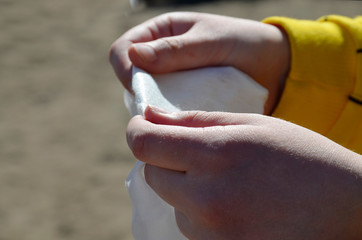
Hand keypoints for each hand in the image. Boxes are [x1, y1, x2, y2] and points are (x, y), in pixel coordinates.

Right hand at [109, 12, 289, 113]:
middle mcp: (160, 59)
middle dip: (142, 95)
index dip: (126, 70)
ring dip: (157, 111)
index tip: (142, 89)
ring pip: (147, 101)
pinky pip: (167, 115)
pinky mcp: (183, 103)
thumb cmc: (243, 44)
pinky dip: (172, 122)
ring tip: (181, 115)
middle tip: (165, 106)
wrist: (273, 68)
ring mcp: (171, 83)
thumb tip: (135, 56)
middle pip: (131, 80)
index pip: (123, 51)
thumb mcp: (211, 41)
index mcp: (160, 34)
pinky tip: (188, 124)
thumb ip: (176, 49)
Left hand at [127, 106, 361, 239]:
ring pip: (174, 203)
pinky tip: (237, 205)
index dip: (138, 132)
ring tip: (231, 183)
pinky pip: (193, 228)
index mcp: (216, 155)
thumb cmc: (302, 158)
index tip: (143, 126)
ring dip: (189, 189)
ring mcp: (213, 234)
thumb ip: (194, 120)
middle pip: (154, 175)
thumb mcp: (252, 125)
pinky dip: (203, 213)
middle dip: (167, 160)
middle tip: (201, 153)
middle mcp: (207, 200)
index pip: (145, 145)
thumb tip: (150, 117)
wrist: (347, 209)